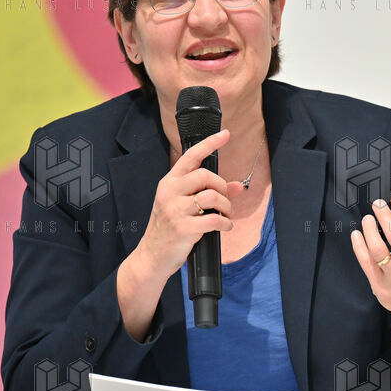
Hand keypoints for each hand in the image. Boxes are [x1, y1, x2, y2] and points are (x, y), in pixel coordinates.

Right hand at [134, 128, 245, 281]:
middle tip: (225, 201)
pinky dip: (225, 224)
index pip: (190, 156)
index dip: (209, 143)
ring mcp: (174, 210)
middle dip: (222, 187)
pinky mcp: (182, 228)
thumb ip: (209, 193)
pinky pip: (214, 220)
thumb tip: (238, 186)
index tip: (225, 134)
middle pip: (205, 175)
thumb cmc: (169, 229)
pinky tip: (224, 227)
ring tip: (226, 215)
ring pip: (212, 196)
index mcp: (169, 183)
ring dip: (226, 206)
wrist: (152, 256)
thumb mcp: (184, 206)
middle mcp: (169, 192)